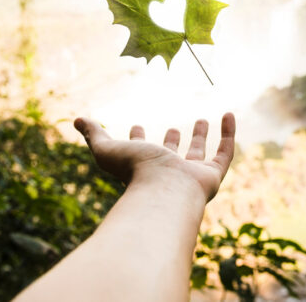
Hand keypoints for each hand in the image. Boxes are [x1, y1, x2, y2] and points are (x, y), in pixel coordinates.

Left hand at [73, 113, 235, 201]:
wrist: (164, 190)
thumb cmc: (134, 172)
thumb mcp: (107, 149)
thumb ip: (94, 135)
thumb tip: (77, 119)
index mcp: (142, 169)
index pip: (138, 154)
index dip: (136, 140)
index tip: (135, 124)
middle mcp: (167, 174)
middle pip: (171, 157)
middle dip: (172, 142)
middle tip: (174, 127)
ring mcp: (191, 176)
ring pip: (197, 156)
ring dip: (200, 138)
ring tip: (201, 118)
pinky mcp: (212, 176)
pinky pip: (225, 153)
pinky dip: (228, 134)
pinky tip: (229, 114)